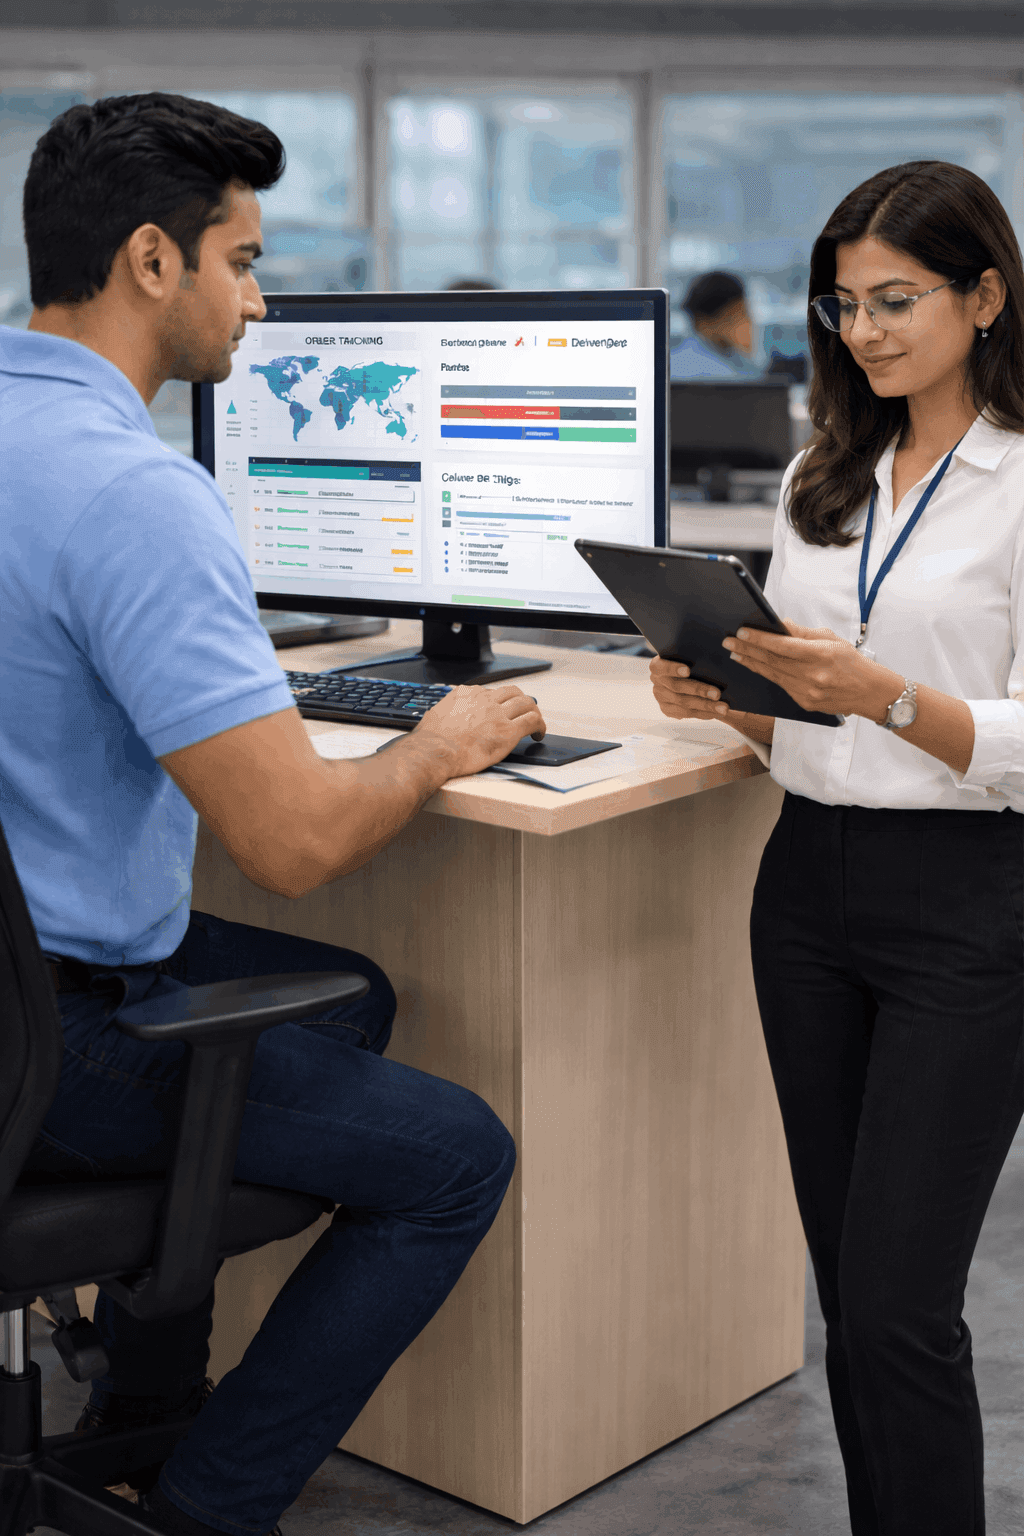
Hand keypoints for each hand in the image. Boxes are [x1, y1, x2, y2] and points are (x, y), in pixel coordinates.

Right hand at [413, 684, 545, 776]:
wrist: (434, 752)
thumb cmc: (431, 740)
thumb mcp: (435, 715)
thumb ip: (446, 711)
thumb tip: (443, 715)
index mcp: (467, 694)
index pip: (491, 691)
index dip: (499, 702)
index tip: (501, 710)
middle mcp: (484, 700)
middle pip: (512, 692)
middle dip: (520, 701)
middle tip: (523, 712)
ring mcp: (498, 714)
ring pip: (527, 703)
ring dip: (533, 712)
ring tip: (535, 723)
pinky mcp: (508, 731)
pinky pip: (533, 721)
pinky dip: (540, 726)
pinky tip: (538, 733)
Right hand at [649, 655, 764, 734]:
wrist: (686, 675)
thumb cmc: (690, 660)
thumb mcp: (689, 654)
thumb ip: (695, 654)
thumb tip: (717, 649)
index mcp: (657, 665)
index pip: (660, 667)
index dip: (672, 668)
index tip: (688, 670)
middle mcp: (657, 682)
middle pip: (677, 687)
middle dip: (699, 690)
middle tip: (717, 694)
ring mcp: (661, 698)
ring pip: (684, 703)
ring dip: (705, 706)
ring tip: (723, 707)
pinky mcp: (667, 710)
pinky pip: (687, 714)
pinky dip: (703, 714)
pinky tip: (716, 713)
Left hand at [722, 621, 901, 720]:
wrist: (870, 692)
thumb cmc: (852, 662)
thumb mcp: (832, 639)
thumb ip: (803, 633)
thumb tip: (780, 624)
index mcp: (821, 655)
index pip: (783, 645)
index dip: (759, 639)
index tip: (742, 632)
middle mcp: (813, 675)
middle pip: (772, 661)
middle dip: (747, 650)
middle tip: (729, 641)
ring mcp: (807, 692)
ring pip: (772, 674)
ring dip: (751, 663)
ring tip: (736, 652)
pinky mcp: (804, 703)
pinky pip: (781, 685)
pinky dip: (766, 674)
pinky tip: (755, 666)